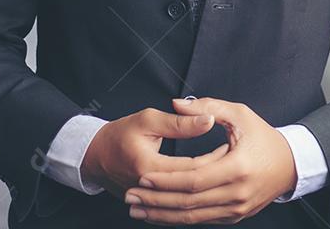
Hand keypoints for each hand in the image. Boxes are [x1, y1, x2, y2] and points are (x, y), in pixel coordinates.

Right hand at [80, 107, 227, 198]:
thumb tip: (208, 120)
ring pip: (186, 202)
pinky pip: (176, 209)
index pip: (191, 167)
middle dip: (216, 173)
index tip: (231, 144)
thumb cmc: (121, 134)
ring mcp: (148, 201)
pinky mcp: (149, 206)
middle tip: (234, 158)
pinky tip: (209, 192)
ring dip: (208, 189)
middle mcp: (149, 188)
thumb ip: (179, 122)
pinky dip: (194, 201)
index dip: (214, 157)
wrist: (96, 157)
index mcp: (148, 166)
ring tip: (226, 174)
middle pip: (192, 187)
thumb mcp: (148, 119)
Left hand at [124, 97, 298, 224]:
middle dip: (156, 201)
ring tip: (137, 210)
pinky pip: (201, 220)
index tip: (142, 177)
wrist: (290, 164)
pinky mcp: (234, 216)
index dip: (166, 181)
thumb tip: (176, 103)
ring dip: (162, 215)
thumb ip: (207, 107)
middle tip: (130, 198)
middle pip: (188, 202)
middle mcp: (237, 193)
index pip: (193, 179)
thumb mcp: (239, 114)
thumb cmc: (263, 136)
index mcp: (238, 167)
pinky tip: (160, 214)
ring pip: (192, 216)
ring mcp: (237, 209)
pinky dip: (179, 218)